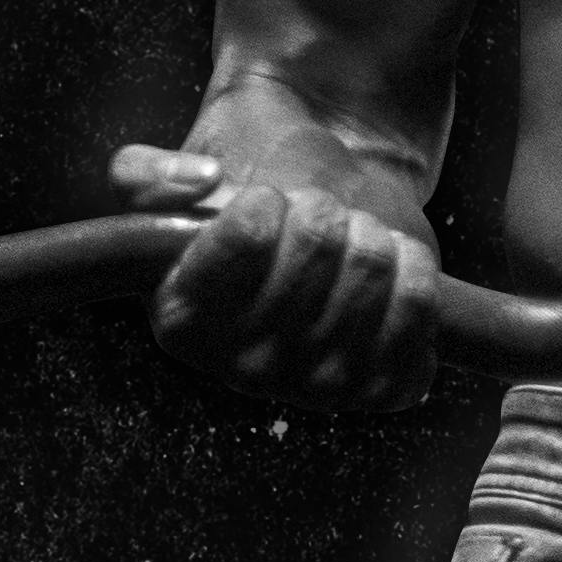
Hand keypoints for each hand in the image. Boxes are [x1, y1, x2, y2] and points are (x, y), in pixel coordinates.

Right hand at [107, 144, 440, 407]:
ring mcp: (316, 389)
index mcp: (179, 322)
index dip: (266, 200)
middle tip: (312, 217)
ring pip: (370, 269)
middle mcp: (242, 370)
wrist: (337, 217)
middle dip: (323, 207)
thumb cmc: (257, 196)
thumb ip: (144, 173)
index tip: (264, 201)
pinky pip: (416, 307)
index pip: (247, 235)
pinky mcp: (383, 389)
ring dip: (369, 232)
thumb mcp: (186, 172)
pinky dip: (412, 267)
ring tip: (349, 239)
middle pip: (317, 242)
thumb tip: (203, 181)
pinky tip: (388, 270)